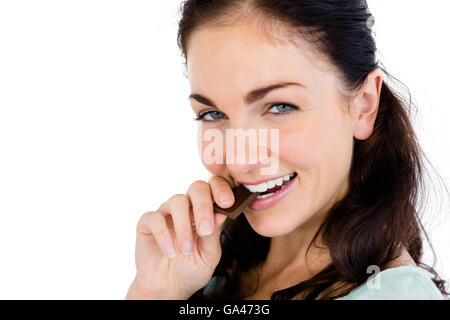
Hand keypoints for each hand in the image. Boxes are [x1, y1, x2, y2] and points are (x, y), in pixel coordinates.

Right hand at [126, 175, 234, 298]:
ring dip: (183, 226)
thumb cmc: (192, 268)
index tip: (228, 203)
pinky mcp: (148, 222)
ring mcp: (167, 212)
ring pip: (177, 201)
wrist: (168, 287)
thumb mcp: (209, 256)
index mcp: (207, 211)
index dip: (221, 190)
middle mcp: (188, 207)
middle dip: (203, 206)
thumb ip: (213, 236)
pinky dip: (164, 235)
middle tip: (205, 230)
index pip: (215, 189)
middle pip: (197, 188)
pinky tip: (170, 252)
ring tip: (185, 249)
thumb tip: (221, 214)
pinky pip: (155, 218)